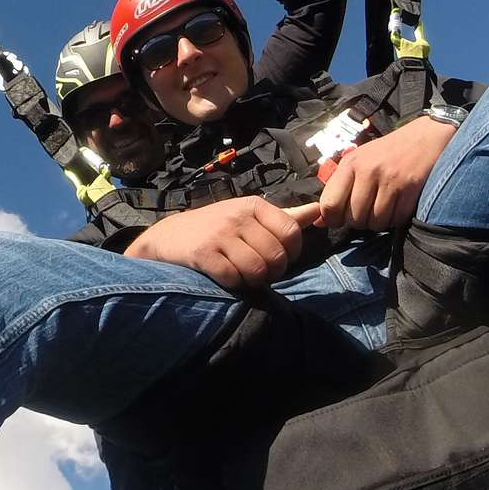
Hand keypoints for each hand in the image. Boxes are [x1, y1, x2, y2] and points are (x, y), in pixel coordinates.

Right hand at [125, 197, 321, 288]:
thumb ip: (286, 217)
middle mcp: (238, 216)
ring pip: (257, 269)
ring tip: (243, 275)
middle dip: (273, 272)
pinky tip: (227, 278)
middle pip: (276, 255)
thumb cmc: (216, 228)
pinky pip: (233, 278)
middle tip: (259, 271)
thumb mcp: (251, 216)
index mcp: (254, 205)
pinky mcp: (203, 253)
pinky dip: (234, 284)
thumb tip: (321, 211)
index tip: (278, 257)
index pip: (292, 231)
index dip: (291, 252)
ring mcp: (219, 234)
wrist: (168, 237)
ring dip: (253, 281)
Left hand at [318, 115, 457, 230]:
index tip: (339, 220)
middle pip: (354, 217)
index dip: (332, 219)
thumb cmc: (387, 152)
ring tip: (381, 210)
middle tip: (365, 213)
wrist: (425, 137)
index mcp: (351, 163)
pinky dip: (394, 220)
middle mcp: (368, 170)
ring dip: (378, 223)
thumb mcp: (358, 161)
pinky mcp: (410, 188)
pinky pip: (395, 219)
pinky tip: (395, 208)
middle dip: (358, 222)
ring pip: (375, 222)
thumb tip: (318, 221)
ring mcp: (390, 179)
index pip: (330, 204)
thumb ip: (337, 189)